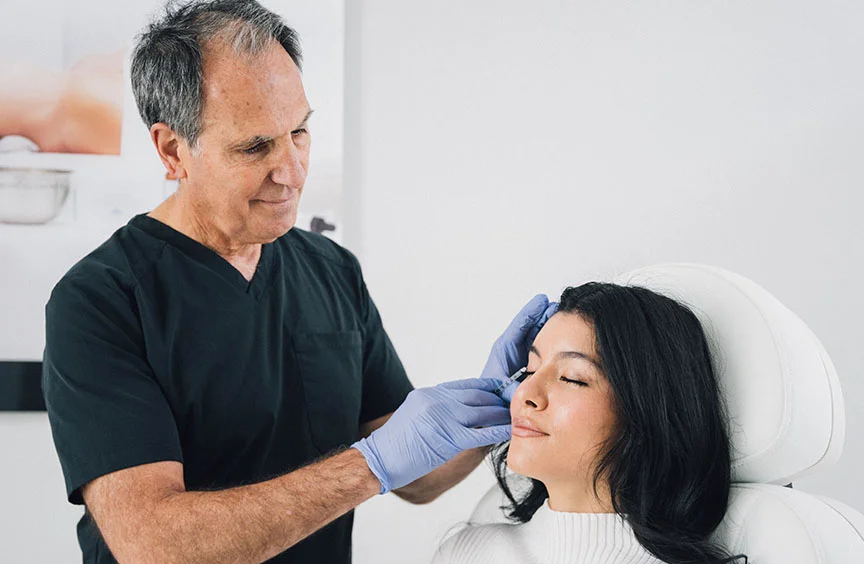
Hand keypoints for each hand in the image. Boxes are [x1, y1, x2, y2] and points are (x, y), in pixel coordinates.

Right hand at [351, 378, 510, 493]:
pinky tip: (508, 431)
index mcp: (430, 394)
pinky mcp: (447, 438)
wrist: (379, 459)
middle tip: (514, 403)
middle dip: (498, 400)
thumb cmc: (395, 444)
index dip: (488, 387)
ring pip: (481, 413)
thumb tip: (461, 412)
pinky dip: (497, 431)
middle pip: (477, 397)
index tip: (501, 389)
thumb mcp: (415, 414)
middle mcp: (437, 401)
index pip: (467, 386)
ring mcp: (442, 418)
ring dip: (500, 415)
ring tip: (514, 416)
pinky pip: (479, 433)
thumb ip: (438, 409)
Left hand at [480, 294, 557, 401]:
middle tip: (559, 306)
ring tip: (565, 317)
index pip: (521, 323)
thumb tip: (526, 387)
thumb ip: (515, 387)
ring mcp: (524, 355)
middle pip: (533, 325)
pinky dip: (552, 340)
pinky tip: (565, 337)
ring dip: (550, 325)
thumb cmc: (494, 397)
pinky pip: (543, 348)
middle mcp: (515, 348)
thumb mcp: (503, 388)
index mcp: (505, 348)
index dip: (533, 311)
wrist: (492, 410)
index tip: (543, 300)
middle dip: (545, 315)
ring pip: (539, 335)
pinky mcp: (532, 363)